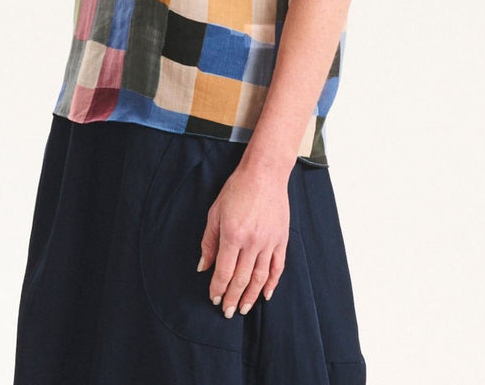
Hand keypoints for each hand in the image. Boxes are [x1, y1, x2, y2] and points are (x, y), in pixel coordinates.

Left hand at [197, 163, 289, 317]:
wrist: (264, 173)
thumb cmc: (237, 189)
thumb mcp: (215, 212)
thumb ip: (209, 242)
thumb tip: (203, 267)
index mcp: (233, 234)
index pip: (224, 271)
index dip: (218, 288)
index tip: (214, 298)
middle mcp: (252, 241)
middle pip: (241, 278)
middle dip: (232, 298)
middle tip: (227, 311)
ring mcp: (269, 241)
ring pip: (260, 277)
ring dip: (251, 296)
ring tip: (244, 308)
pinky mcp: (281, 239)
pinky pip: (277, 267)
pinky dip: (272, 283)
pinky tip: (266, 294)